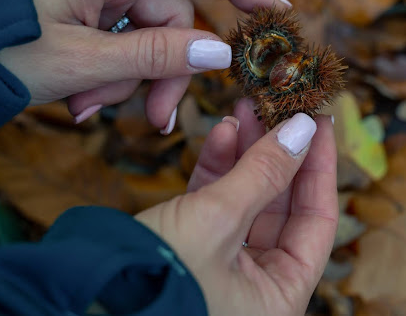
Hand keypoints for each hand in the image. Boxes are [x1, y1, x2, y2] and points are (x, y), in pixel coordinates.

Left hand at [0, 0, 285, 130]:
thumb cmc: (2, 45)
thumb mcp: (85, 58)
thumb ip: (157, 56)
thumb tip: (219, 53)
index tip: (274, 12)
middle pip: (172, 23)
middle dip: (163, 75)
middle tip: (156, 121)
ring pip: (146, 45)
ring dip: (127, 85)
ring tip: (89, 110)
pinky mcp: (87, 19)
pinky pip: (119, 51)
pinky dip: (108, 82)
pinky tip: (80, 105)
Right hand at [135, 99, 337, 314]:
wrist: (86, 300)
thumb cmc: (155, 279)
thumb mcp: (216, 219)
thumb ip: (263, 172)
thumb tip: (303, 129)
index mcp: (280, 295)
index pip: (319, 220)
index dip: (320, 166)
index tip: (318, 121)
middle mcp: (258, 285)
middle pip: (282, 206)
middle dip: (277, 152)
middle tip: (277, 108)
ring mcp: (225, 267)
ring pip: (248, 200)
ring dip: (246, 154)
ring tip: (244, 110)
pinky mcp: (195, 250)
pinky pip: (216, 204)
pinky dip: (219, 169)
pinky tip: (221, 133)